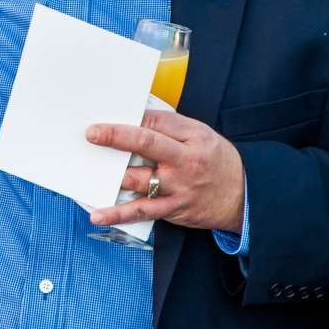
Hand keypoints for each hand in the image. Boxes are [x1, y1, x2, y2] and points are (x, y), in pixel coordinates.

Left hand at [83, 110, 244, 231]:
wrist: (243, 196)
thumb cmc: (216, 161)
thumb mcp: (201, 135)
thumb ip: (171, 127)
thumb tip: (136, 118)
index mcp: (193, 137)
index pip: (157, 121)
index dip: (132, 117)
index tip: (109, 115)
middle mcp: (185, 161)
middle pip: (147, 144)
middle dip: (117, 137)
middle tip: (92, 134)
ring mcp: (178, 187)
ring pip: (139, 179)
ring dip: (111, 176)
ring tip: (86, 172)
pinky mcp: (173, 209)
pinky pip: (141, 211)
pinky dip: (117, 213)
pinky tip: (98, 213)